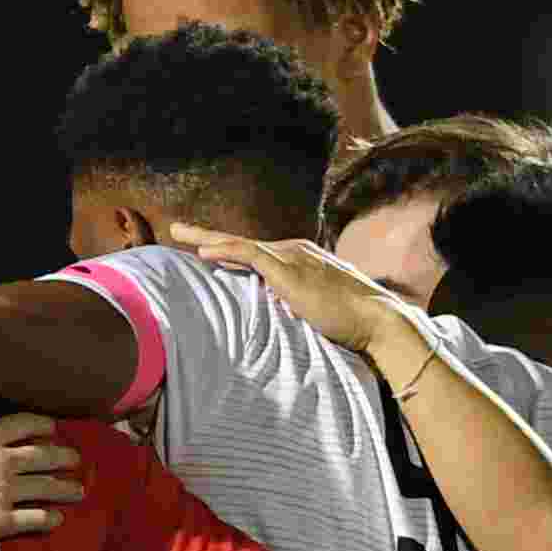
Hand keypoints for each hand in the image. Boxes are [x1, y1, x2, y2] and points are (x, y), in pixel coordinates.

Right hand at [0, 408, 79, 543]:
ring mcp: (2, 491)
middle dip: (64, 457)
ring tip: (79, 491)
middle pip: (44, 455)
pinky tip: (58, 519)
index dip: (43, 425)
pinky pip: (31, 519)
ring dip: (65, 488)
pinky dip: (48, 519)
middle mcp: (1, 460)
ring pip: (45, 487)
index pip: (26, 424)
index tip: (52, 429)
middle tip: (76, 460)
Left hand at [155, 220, 419, 363]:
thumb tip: (275, 313)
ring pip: (241, 244)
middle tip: (177, 229)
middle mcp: (293, 251)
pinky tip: (204, 253)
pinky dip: (227, 251)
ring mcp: (292, 257)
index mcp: (297, 260)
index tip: (200, 252)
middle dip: (207, 236)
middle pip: (241, 243)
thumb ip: (291, 306)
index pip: (252, 253)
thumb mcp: (313, 310)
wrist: (375, 318)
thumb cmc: (349, 321)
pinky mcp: (290, 269)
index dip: (225, 252)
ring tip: (179, 234)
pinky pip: (251, 254)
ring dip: (208, 239)